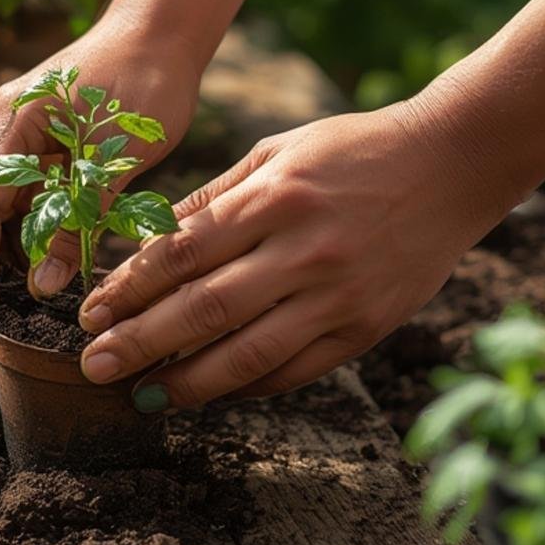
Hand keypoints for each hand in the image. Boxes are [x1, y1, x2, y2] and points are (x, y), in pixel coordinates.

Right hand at [0, 6, 200, 307]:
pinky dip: (37, 223)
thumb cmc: (146, 80)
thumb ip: (77, 218)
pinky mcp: (41, 136)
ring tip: (34, 293)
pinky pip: (28, 190)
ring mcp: (19, 129)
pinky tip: (56, 255)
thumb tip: (43, 284)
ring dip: (14, 244)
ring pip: (4, 201)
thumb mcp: (117, 158)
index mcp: (12, 120)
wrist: (164, 28)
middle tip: (8, 310)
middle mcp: (3, 124)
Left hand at [76, 100, 515, 410]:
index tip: (91, 313)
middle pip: (204, 309)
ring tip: (142, 395)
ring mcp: (338, 294)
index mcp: (274, 196)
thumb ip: (215, 199)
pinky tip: (210, 392)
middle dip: (140, 343)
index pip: (183, 252)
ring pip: (248, 353)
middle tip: (93, 366)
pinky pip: (295, 370)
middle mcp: (303, 249)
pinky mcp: (366, 327)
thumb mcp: (277, 151)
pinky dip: (247, 386)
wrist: (453, 163)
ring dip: (187, 381)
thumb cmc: (353, 150)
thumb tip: (149, 245)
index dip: (130, 288)